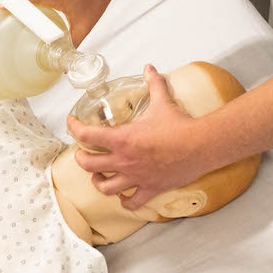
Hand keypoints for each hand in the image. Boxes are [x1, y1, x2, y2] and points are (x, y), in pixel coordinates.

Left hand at [69, 66, 211, 208]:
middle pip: (89, 165)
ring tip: (99, 177)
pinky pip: (132, 203)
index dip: (74, 128)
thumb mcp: (162, 102)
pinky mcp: (150, 188)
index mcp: (123, 139)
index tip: (72, 123)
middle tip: (82, 154)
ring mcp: (136, 177)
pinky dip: (125, 202)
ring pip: (105, 188)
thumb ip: (153, 84)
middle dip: (81, 159)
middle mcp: (124, 160)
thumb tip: (150, 68)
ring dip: (98, 182)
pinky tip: (124, 198)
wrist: (200, 146)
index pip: (87, 134)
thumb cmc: (180, 126)